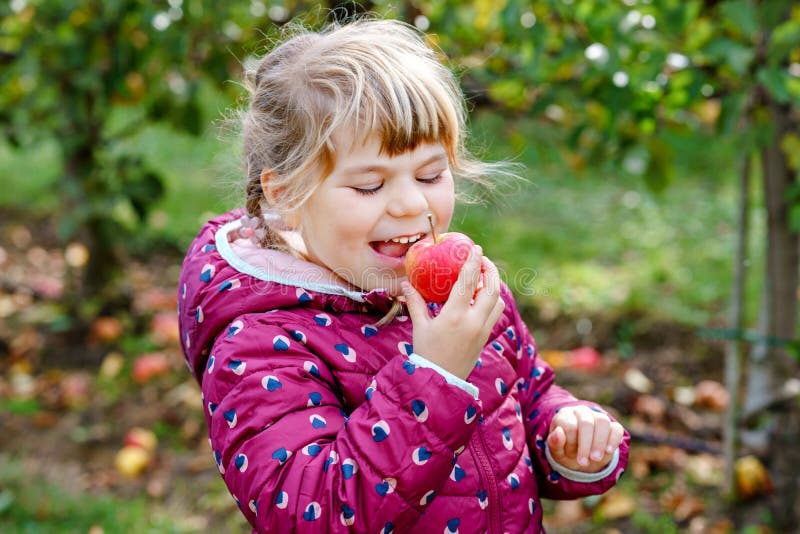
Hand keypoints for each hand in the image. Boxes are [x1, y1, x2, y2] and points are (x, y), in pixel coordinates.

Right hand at [402, 245, 504, 379]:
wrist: (440, 381)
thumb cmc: (427, 353)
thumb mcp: (420, 327)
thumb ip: (416, 303)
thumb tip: (406, 283)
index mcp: (454, 315)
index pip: (468, 282)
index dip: (473, 263)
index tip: (476, 249)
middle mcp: (473, 321)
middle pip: (491, 289)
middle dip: (490, 271)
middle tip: (483, 260)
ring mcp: (482, 330)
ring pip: (497, 301)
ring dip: (493, 286)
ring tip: (482, 278)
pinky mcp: (485, 337)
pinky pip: (495, 313)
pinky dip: (492, 300)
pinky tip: (481, 297)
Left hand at [546, 405, 624, 472]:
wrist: (580, 457)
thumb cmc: (565, 450)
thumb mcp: (556, 451)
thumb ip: (555, 442)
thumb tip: (559, 432)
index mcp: (565, 416)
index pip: (570, 425)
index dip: (571, 442)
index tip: (571, 456)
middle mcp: (582, 412)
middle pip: (586, 422)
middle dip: (585, 444)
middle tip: (583, 462)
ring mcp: (597, 417)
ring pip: (602, 421)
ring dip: (599, 442)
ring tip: (595, 458)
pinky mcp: (612, 426)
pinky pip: (616, 428)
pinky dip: (614, 439)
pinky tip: (608, 451)